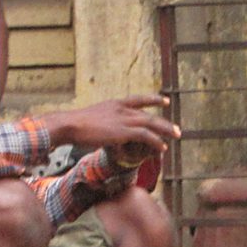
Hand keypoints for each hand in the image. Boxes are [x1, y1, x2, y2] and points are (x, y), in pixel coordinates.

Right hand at [44, 96, 180, 165]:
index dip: (153, 99)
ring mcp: (123, 119)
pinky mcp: (123, 131)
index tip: (165, 100)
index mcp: (114, 104)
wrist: (69, 124)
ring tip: (177, 136)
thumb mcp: (91, 120)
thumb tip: (102, 131)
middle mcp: (121, 109)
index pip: (138, 99)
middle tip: (177, 129)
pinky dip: (156, 141)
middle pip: (149, 113)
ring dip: (166, 130)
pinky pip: (145, 136)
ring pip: (151, 123)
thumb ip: (102, 123)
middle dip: (164, 122)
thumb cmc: (74, 126)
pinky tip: (162, 147)